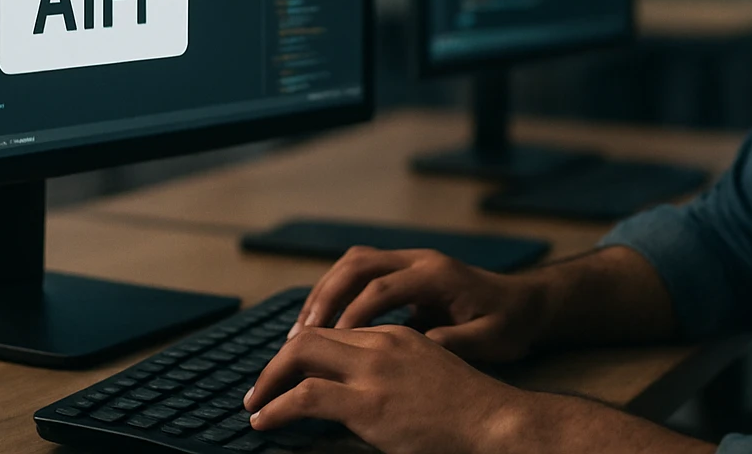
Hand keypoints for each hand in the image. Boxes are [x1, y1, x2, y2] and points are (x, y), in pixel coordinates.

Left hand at [243, 325, 530, 453]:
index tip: (286, 372)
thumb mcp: (428, 374)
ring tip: (255, 405)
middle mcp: (381, 343)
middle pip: (310, 335)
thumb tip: (360, 390)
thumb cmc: (469, 410)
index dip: (302, 348)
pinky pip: (305, 397)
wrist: (496, 423)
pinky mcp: (368, 404)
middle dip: (277, 361)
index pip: (334, 328)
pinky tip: (264, 421)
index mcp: (396, 335)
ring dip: (269, 381)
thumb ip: (394, 371)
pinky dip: (276, 407)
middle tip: (259, 388)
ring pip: (300, 356)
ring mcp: (373, 371)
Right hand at [290, 246, 550, 361]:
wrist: (525, 303)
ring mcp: (410, 262)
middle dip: (325, 299)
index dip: (353, 315)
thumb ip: (454, 343)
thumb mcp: (490, 339)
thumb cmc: (509, 323)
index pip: (383, 288)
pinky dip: (334, 295)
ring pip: (352, 264)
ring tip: (298, 333)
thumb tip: (416, 350)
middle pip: (358, 265)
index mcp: (438, 274)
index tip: (329, 344)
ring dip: (323, 295)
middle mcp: (419, 260)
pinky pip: (358, 274)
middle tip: (298, 337)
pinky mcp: (403, 272)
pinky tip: (319, 326)